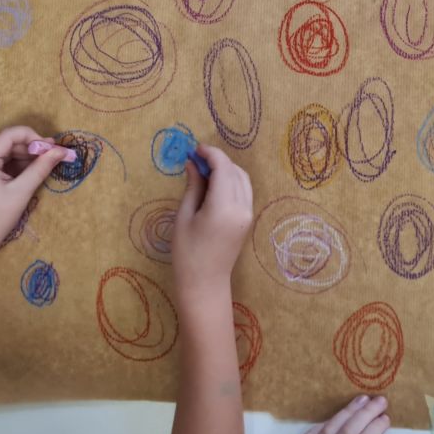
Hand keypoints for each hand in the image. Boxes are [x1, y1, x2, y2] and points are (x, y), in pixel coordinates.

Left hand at [0, 126, 72, 264]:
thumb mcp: (20, 193)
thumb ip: (40, 168)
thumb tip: (61, 151)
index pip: (10, 134)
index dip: (34, 138)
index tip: (52, 149)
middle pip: (5, 141)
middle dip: (29, 147)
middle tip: (51, 157)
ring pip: (0, 150)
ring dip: (21, 156)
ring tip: (41, 166)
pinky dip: (10, 164)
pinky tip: (25, 173)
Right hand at [172, 145, 252, 299]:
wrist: (204, 284)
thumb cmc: (187, 253)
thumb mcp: (184, 216)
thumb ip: (193, 187)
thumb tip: (193, 163)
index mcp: (224, 206)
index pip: (223, 168)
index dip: (210, 153)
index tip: (195, 149)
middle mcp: (242, 207)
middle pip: (235, 171)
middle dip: (218, 160)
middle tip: (196, 160)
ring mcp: (248, 214)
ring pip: (243, 179)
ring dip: (227, 169)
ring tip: (205, 171)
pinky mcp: (248, 219)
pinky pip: (244, 191)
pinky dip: (232, 181)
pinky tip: (215, 185)